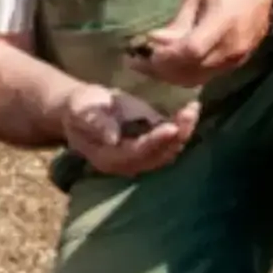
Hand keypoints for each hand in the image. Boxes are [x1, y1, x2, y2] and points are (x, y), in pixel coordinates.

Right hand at [57, 83, 199, 177]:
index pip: (136, 153)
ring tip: (193, 109)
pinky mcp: (152, 145)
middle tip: (189, 113)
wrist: (82, 110)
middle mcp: (128, 163)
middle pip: (158, 156)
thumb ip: (96, 124)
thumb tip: (112, 137)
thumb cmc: (79, 109)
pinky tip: (191, 109)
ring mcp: (142, 156)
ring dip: (184, 131)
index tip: (171, 127)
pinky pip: (171, 141)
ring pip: (169, 150)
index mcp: (109, 158)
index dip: (155, 141)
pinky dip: (183, 127)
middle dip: (177, 136)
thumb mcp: (81, 112)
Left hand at [127, 0, 272, 87]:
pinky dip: (185, 74)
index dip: (166, 56)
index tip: (146, 52)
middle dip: (162, 70)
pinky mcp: (236, 65)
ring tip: (151, 64)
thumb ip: (178, 22)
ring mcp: (236, 60)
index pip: (191, 51)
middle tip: (139, 62)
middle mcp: (231, 47)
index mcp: (222, 23)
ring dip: (171, 75)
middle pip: (191, 71)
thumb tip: (153, 41)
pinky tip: (171, 65)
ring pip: (197, 79)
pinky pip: (206, 77)